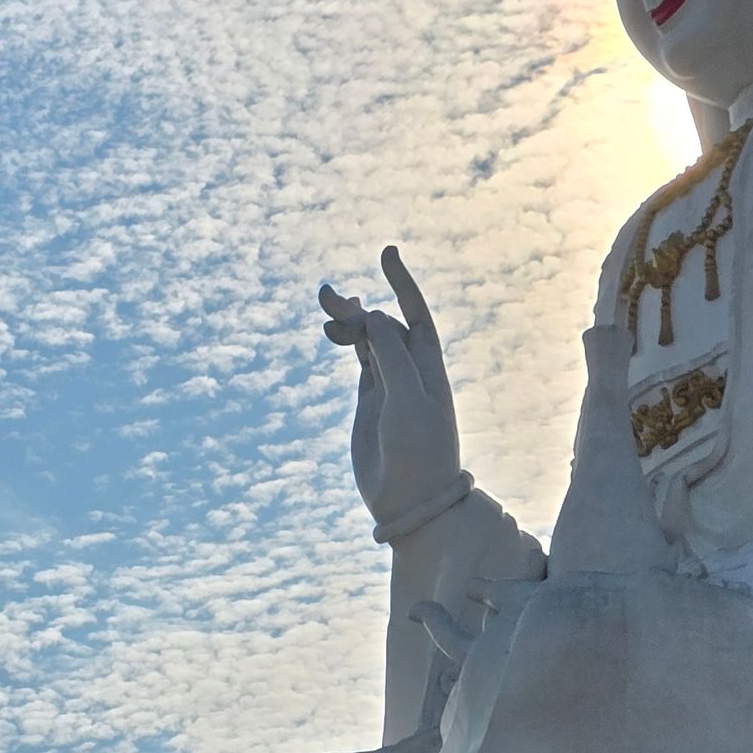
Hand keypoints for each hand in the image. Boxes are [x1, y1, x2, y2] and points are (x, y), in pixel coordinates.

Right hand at [319, 246, 463, 535]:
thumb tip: (372, 316)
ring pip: (367, 339)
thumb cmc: (420, 451)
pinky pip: (360, 360)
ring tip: (324, 310)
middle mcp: (410, 370)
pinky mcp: (371, 402)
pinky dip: (348, 342)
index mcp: (428, 366)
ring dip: (348, 321)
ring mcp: (389, 385)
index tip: (386, 252)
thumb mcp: (409, 399)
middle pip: (384, 323)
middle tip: (325, 297)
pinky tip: (335, 331)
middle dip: (358, 306)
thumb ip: (391, 355)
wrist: (412, 501)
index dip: (402, 283)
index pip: (415, 314)